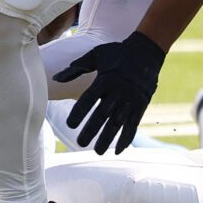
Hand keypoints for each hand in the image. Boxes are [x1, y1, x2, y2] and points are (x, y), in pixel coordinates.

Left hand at [52, 31, 167, 153]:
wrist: (147, 50)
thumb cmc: (118, 53)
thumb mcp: (96, 55)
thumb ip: (76, 69)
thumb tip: (55, 78)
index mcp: (105, 79)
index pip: (89, 99)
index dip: (80, 112)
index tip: (70, 124)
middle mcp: (118, 91)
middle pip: (103, 114)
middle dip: (91, 130)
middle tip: (81, 144)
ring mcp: (131, 99)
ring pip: (117, 122)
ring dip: (108, 138)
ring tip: (98, 151)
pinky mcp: (141, 105)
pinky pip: (133, 124)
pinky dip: (126, 138)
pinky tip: (118, 150)